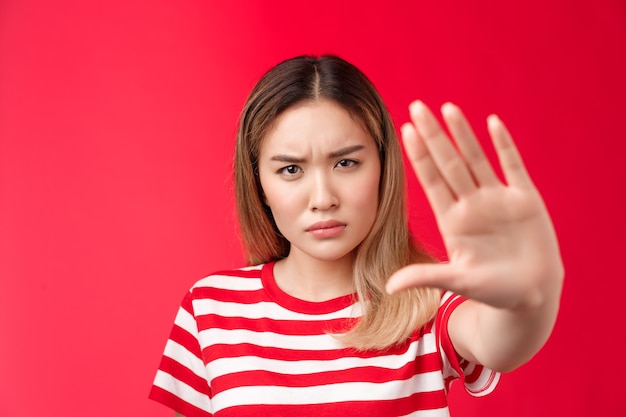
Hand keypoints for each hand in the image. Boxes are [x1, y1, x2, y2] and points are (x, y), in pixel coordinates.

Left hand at [386, 101, 562, 310]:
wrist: (532, 295)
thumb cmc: (493, 291)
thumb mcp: (458, 282)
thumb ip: (426, 277)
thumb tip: (389, 286)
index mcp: (453, 221)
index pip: (432, 181)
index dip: (420, 156)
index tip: (405, 131)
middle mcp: (472, 204)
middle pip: (449, 163)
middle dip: (434, 135)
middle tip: (417, 106)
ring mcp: (498, 199)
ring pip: (477, 159)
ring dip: (463, 134)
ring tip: (448, 108)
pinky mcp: (526, 200)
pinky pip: (513, 167)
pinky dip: (504, 146)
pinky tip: (493, 123)